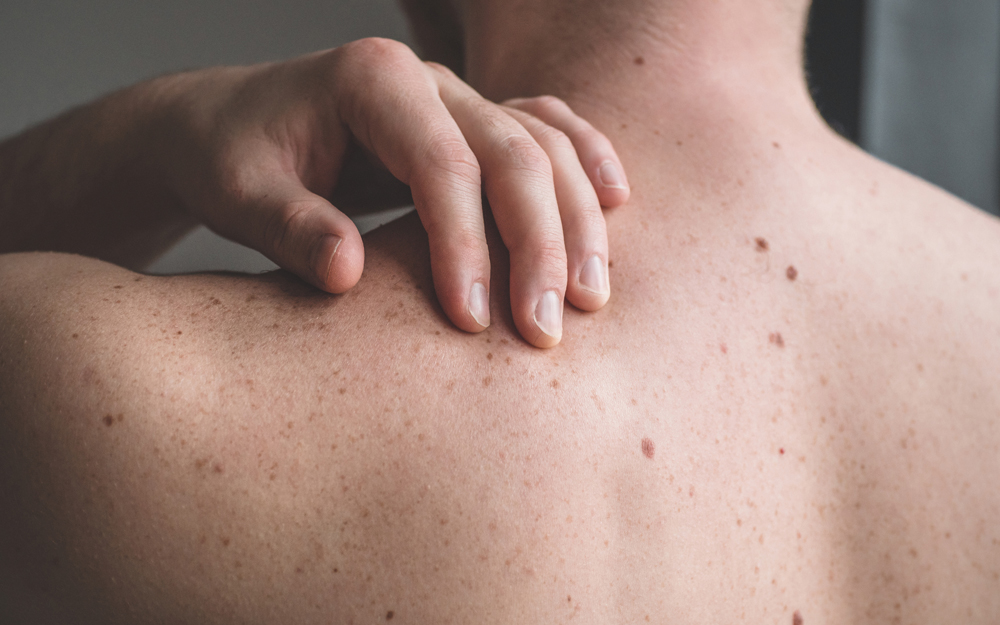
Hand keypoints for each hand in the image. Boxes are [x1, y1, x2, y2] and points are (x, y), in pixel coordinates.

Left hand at [156, 38, 628, 346]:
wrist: (229, 127)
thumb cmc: (230, 160)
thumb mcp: (236, 193)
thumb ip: (289, 227)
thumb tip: (348, 272)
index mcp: (372, 80)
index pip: (442, 164)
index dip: (464, 244)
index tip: (470, 321)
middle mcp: (428, 81)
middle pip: (512, 153)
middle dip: (538, 245)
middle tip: (546, 329)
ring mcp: (458, 97)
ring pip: (544, 145)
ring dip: (576, 221)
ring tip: (590, 298)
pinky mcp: (471, 123)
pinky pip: (547, 130)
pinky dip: (585, 164)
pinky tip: (617, 202)